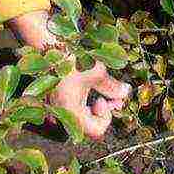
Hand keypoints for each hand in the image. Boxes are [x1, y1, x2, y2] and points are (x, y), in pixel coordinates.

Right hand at [7, 10, 131, 139]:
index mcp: (70, 111)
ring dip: (96, 105)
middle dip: (105, 111)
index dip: (106, 117)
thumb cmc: (71, 57)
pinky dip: (85, 100)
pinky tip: (90, 87)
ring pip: (81, 116)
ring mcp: (56, 106)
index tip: (106, 99)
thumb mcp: (97, 72)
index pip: (96, 131)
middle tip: (115, 96)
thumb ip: (112, 87)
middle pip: (89, 125)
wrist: (47, 42)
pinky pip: (73, 107)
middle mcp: (61, 113)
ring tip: (106, 91)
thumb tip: (126, 93)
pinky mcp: (55, 98)